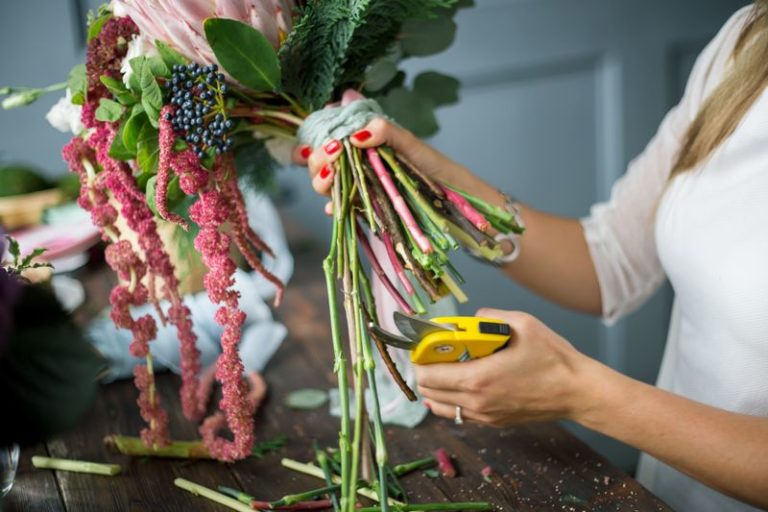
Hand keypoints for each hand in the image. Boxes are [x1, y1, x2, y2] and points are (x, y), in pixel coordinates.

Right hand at [291, 117, 471, 210]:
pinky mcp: (363, 207)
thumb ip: (383, 131)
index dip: (316, 138)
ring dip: (322, 181)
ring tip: (331, 178)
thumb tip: (355, 135)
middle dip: (318, 159)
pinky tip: (335, 209)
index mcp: (363, 142)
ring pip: (325, 184)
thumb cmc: (431, 165)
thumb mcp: (408, 142)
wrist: (450, 196)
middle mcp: (355, 164)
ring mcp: (357, 185)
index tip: (325, 138)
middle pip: (320, 162)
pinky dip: (333, 208)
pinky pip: (341, 208)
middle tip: (332, 154)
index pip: (328, 137)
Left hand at [415, 308, 597, 426]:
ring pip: (440, 406)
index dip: (419, 358)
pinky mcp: (494, 422)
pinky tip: (460, 383)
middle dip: (425, 370)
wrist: (578, 392)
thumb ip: (489, 318)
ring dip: (436, 387)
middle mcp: (477, 402)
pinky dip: (451, 399)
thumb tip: (471, 319)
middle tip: (434, 353)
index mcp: (478, 378)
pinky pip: (459, 414)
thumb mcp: (523, 323)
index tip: (423, 345)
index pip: (428, 375)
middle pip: (428, 391)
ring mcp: (485, 415)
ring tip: (446, 367)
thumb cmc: (553, 358)